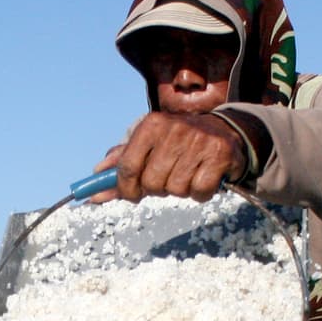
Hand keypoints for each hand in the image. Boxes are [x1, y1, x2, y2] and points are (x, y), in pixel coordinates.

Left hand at [109, 112, 244, 202]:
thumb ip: (122, 160)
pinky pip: (200, 192)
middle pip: (152, 183)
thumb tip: (96, 175)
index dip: (126, 188)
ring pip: (176, 189)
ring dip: (181, 190)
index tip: (131, 194)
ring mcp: (198, 142)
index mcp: (151, 125)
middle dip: (158, 188)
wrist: (225, 131)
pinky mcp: (219, 155)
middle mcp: (174, 130)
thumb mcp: (149, 143)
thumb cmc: (179, 142)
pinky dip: (201, 193)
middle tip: (168, 177)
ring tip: (188, 174)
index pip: (128, 167)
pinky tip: (204, 177)